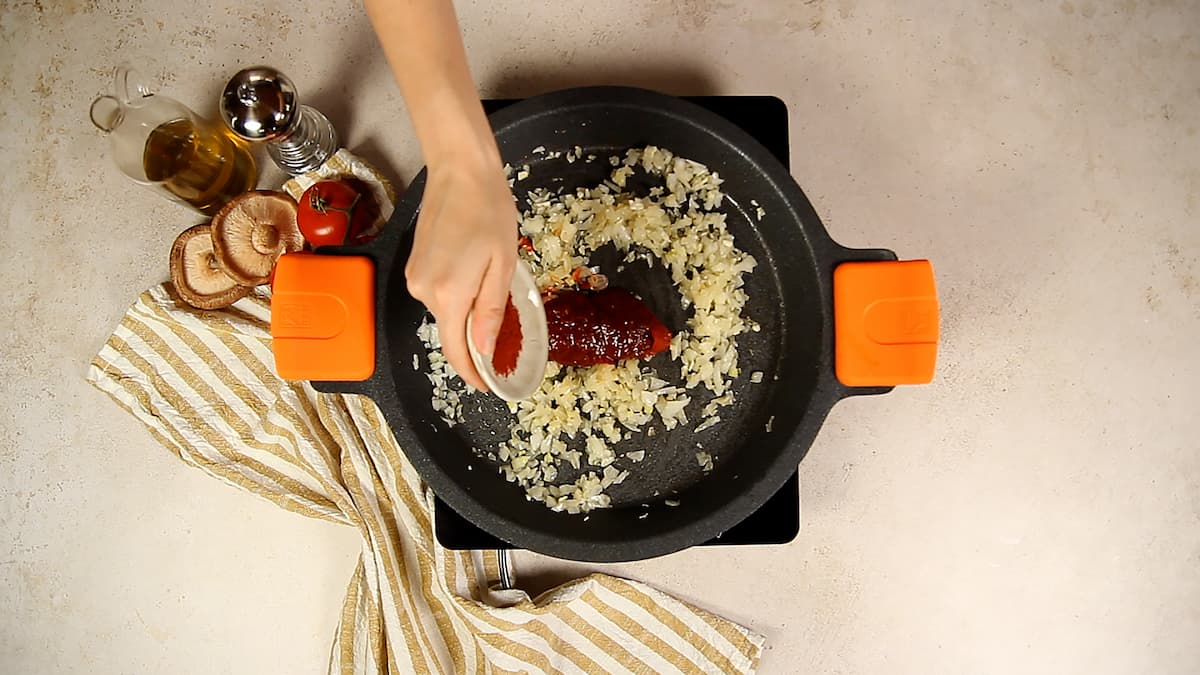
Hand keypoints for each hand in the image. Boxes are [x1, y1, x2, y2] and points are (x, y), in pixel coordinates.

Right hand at [405, 151, 517, 391]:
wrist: (460, 172)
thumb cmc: (488, 210)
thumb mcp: (503, 264)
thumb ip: (491, 310)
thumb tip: (484, 348)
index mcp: (450, 293)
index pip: (456, 350)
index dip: (472, 373)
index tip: (488, 384)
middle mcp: (425, 290)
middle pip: (451, 333)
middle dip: (475, 344)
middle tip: (506, 344)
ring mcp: (415, 278)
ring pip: (445, 314)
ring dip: (467, 317)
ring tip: (495, 301)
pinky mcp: (414, 267)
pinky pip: (437, 296)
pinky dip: (456, 299)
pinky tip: (475, 280)